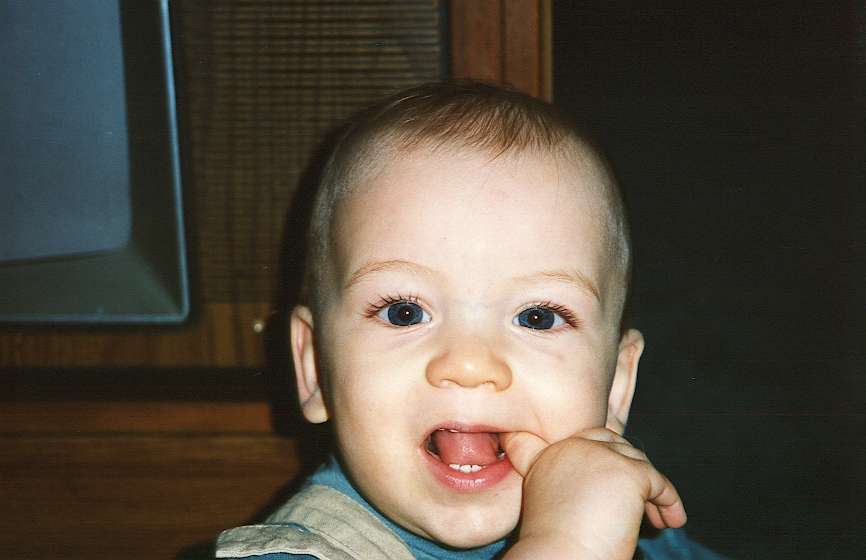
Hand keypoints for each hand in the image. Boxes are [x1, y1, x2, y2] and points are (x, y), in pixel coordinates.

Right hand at [500, 428, 686, 559]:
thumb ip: (573, 482)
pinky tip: (671, 521)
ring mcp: (601, 457)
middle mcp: (574, 448)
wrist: (558, 558)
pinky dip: (669, 502)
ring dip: (653, 491)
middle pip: (618, 447)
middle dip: (635, 472)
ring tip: (659, 519)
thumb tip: (609, 487)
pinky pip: (658, 482)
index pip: (591, 440)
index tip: (624, 487)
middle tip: (644, 503)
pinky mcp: (627, 474)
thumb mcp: (553, 502)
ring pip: (639, 464)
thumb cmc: (557, 545)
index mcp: (553, 454)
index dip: (613, 458)